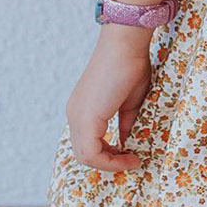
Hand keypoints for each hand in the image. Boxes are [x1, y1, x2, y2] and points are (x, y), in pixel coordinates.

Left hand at [66, 25, 153, 171]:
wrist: (126, 44)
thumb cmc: (131, 65)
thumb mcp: (130, 102)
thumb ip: (126, 123)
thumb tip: (127, 143)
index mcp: (83, 109)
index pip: (88, 143)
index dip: (109, 155)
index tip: (131, 154)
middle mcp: (74, 114)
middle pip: (84, 152)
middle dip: (109, 161)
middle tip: (132, 160)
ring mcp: (77, 115)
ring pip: (85, 155)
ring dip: (109, 162)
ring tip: (131, 160)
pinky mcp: (85, 117)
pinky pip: (90, 152)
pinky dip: (109, 159)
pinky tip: (128, 155)